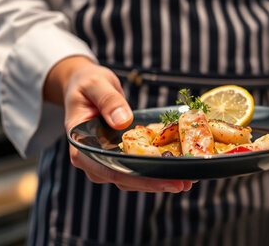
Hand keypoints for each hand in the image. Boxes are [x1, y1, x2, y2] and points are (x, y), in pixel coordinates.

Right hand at [44, 56, 193, 192]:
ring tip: (187, 181)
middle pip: (125, 179)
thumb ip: (108, 101)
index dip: (138, 178)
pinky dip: (157, 168)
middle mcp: (93, 160)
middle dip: (155, 183)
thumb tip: (123, 121)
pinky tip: (178, 168)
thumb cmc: (86, 84)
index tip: (163, 180)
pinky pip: (138, 167)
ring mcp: (106, 160)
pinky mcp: (119, 155)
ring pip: (133, 178)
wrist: (84, 84)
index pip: (111, 170)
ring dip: (159, 180)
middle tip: (184, 184)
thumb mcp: (95, 85)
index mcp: (82, 147)